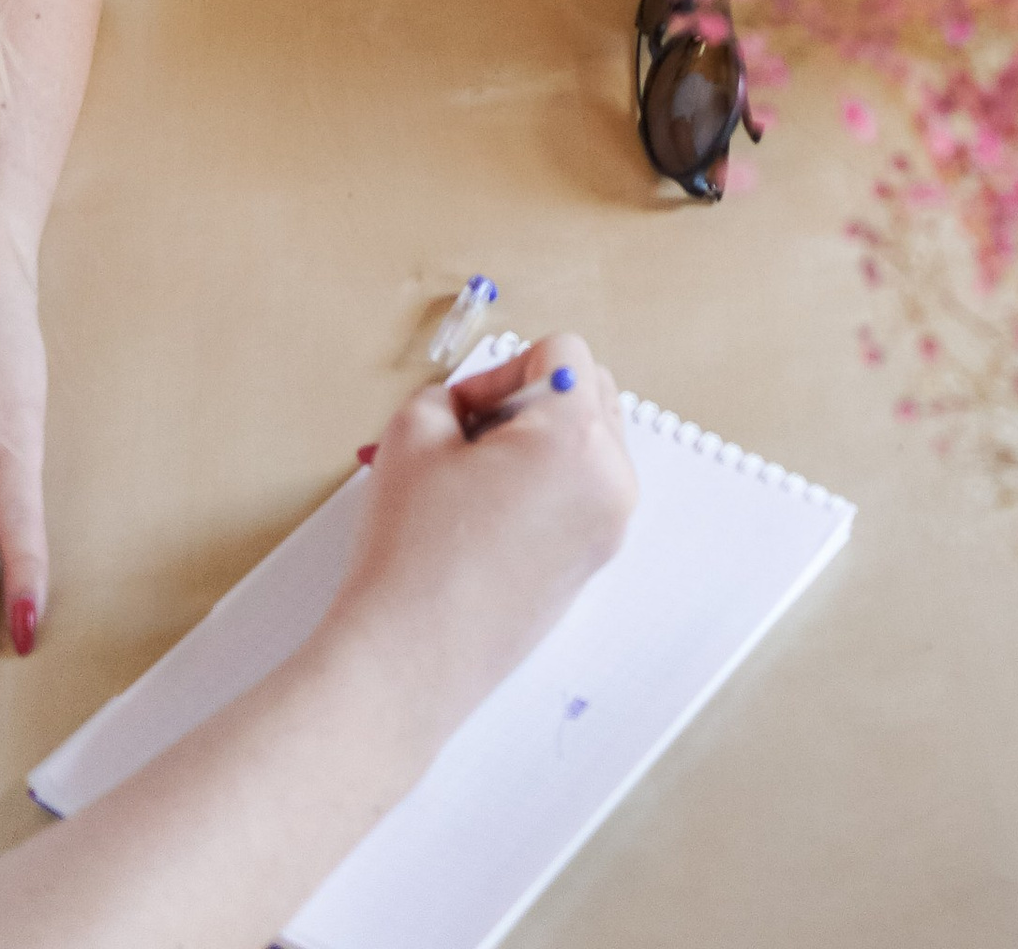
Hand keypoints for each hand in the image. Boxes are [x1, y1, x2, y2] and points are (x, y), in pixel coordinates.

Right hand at [318, 336, 634, 763]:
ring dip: (540, 441)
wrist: (405, 663)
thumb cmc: (409, 549)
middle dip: (531, 400)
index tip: (463, 415)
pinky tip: (490, 517)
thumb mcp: (413, 432)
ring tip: (475, 481)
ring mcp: (609, 528)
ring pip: (589, 443)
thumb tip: (478, 408)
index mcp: (579, 438)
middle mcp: (612, 481)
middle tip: (470, 439)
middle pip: (590, 392)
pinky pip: (583, 492)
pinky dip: (546, 484)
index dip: (502, 371)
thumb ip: (452, 394)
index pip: (562, 353)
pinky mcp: (593, 565)